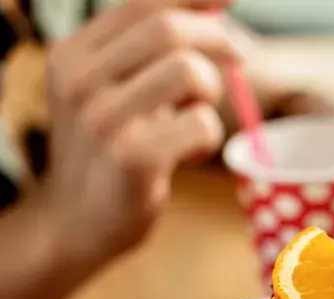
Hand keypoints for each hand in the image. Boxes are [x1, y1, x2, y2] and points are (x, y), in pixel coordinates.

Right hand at [42, 0, 252, 264]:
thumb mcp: (114, 91)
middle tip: (242, 58)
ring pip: (190, 72)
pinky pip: (202, 125)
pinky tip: (190, 154)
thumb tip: (218, 6)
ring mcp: (103, 120)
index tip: (228, 0)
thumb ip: (151, 52)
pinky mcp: (133, 159)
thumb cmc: (110, 152)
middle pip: (169, 28)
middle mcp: (81, 81)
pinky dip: (210, 138)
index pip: (143, 2)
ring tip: (194, 119)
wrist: (76, 224)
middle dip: (220, 38)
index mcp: (74, 55)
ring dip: (211, 93)